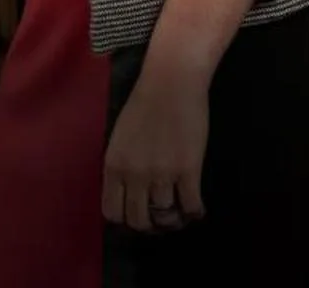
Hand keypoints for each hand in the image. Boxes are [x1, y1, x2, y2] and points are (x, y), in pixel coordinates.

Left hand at [103, 64, 209, 232]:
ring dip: (173, 220)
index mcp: (113, 165)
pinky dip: (195, 213)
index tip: (137, 215)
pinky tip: (196, 209)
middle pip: (138, 220)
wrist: (170, 82)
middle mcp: (134, 174)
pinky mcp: (188, 170)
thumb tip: (126, 193)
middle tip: (160, 219)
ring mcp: (161, 174)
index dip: (125, 220)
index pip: (112, 212)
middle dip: (150, 225)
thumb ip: (120, 165)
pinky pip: (191, 206)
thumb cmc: (144, 104)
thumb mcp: (119, 138)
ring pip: (165, 217)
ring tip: (179, 213)